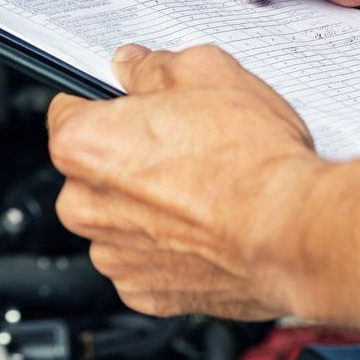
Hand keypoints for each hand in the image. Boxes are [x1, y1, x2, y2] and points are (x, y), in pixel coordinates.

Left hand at [47, 43, 319, 319]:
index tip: (134, 107)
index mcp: (83, 145)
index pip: (68, 109)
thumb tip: (136, 66)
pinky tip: (208, 227)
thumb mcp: (206, 72)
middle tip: (185, 146)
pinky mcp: (145, 294)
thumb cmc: (252, 161)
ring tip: (205, 190)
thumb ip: (155, 66)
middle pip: (92, 170)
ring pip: (118, 219)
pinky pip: (145, 261)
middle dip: (129, 158)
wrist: (292, 232)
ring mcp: (114, 255)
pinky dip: (170, 248)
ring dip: (149, 207)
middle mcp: (84, 205)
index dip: (108, 103)